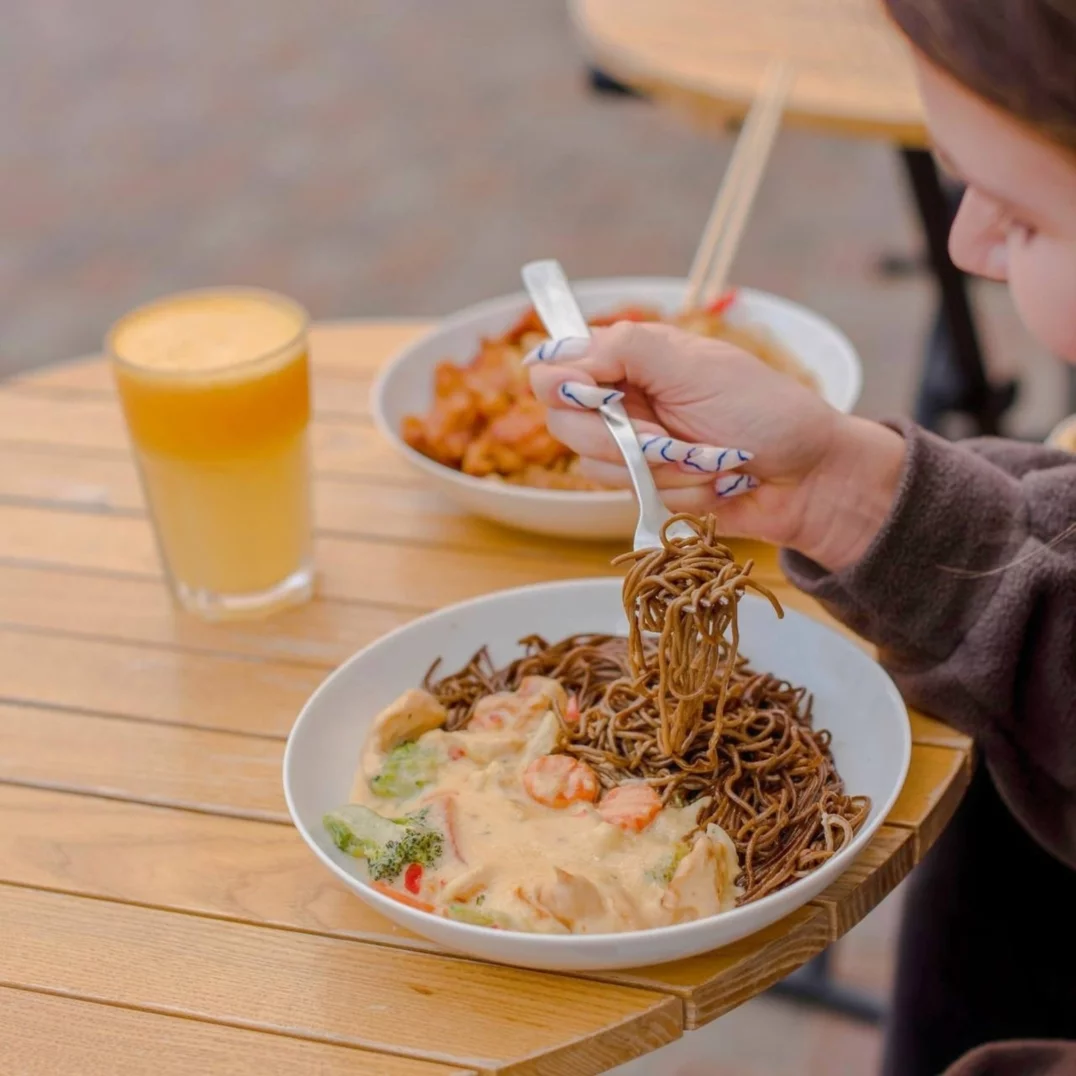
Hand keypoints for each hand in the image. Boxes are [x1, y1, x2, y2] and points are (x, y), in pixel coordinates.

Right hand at [526, 321, 905, 570]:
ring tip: (705, 457)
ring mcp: (631, 446)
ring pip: (594, 466)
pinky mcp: (645, 487)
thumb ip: (625, 351)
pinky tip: (709, 481)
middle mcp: (621, 398)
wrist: (809, 478)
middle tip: (668, 437)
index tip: (600, 396)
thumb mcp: (696, 367)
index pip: (554, 367)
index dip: (565, 384)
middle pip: (563, 424)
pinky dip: (673, 490)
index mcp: (629, 356)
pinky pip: (627, 495)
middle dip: (621, 438)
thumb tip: (554, 359)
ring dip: (658, 467)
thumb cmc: (766, 411)